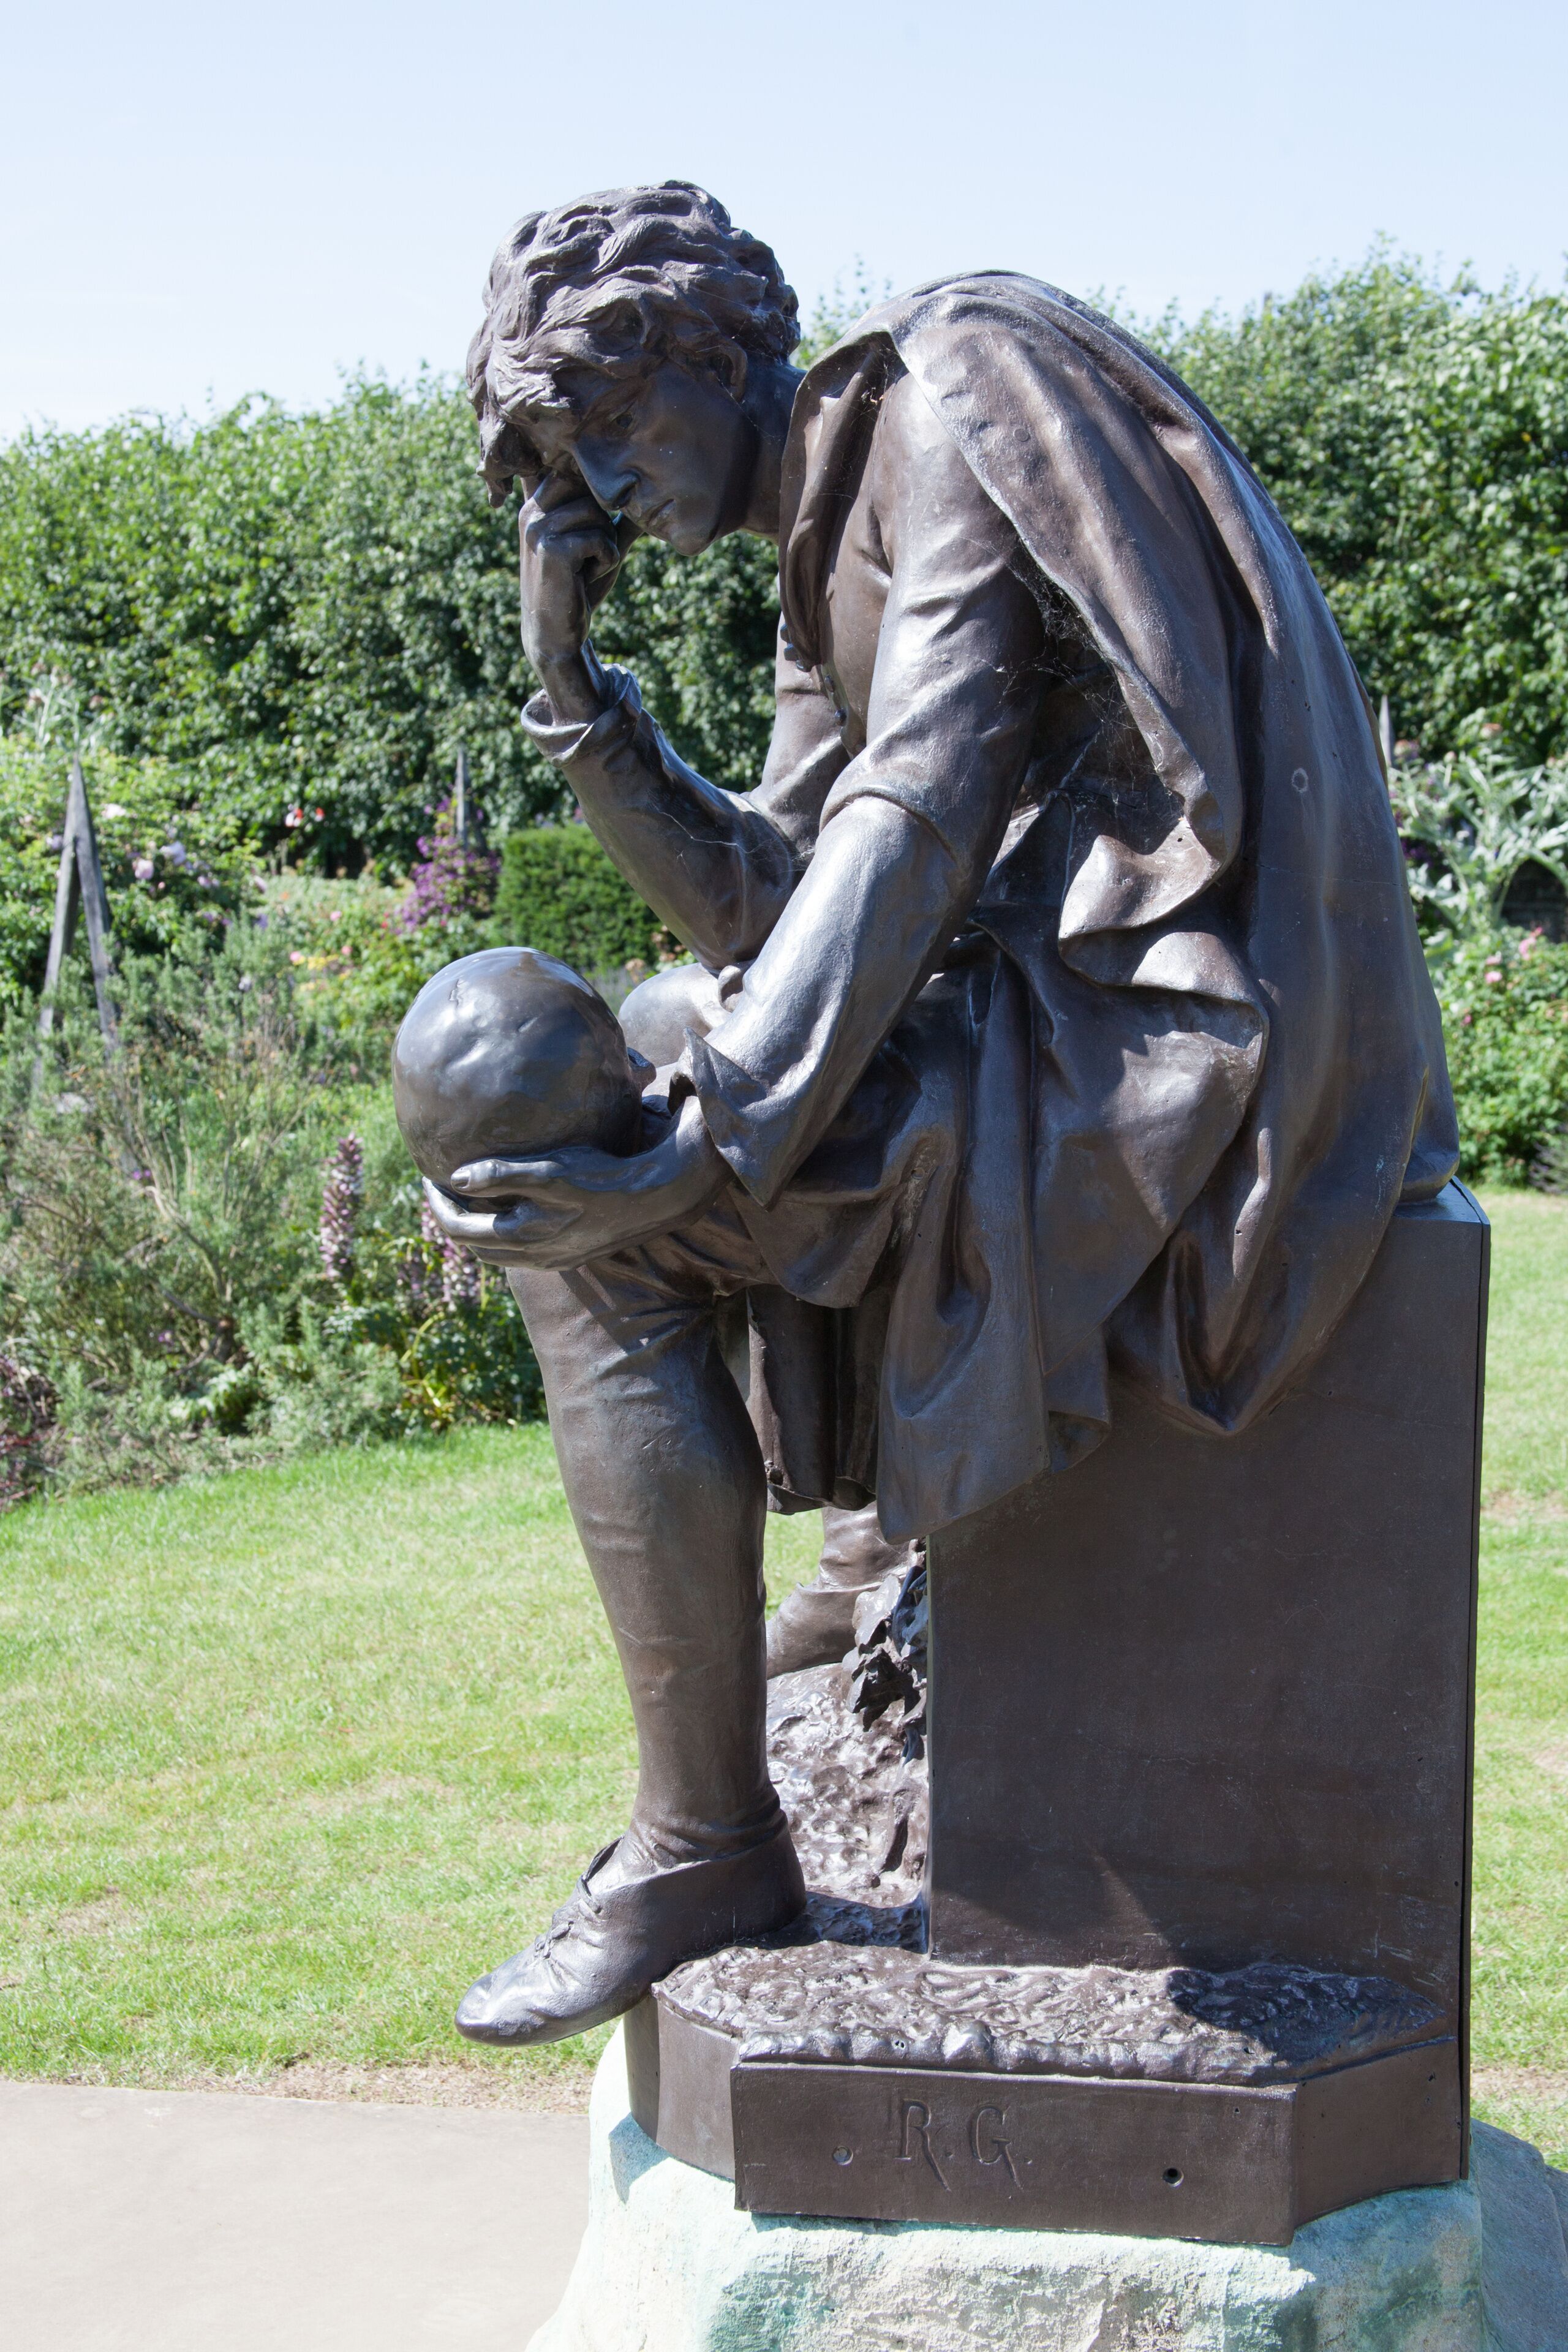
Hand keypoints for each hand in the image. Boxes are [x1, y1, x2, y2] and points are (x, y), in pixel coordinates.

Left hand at [422, 1097, 725, 1271]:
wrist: (655, 1199)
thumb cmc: (602, 1178)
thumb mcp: (552, 1171)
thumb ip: (502, 1174)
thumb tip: (456, 1178)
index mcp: (521, 1237)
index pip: (456, 1228)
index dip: (436, 1201)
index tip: (428, 1174)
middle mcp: (531, 1256)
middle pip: (469, 1243)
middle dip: (449, 1214)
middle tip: (439, 1183)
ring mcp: (548, 1259)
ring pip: (492, 1250)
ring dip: (473, 1225)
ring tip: (465, 1194)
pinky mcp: (564, 1255)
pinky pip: (516, 1249)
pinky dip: (498, 1230)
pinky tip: (504, 1206)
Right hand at [519, 472, 631, 715]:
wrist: (556, 635)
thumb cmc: (579, 589)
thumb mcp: (600, 548)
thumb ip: (619, 521)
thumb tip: (653, 494)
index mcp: (536, 506)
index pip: (574, 473)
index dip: (598, 496)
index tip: (597, 530)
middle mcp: (531, 512)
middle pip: (589, 488)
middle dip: (604, 520)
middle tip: (593, 553)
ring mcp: (538, 529)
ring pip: (597, 514)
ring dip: (606, 544)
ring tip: (588, 568)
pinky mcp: (552, 549)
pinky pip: (600, 539)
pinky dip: (606, 560)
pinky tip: (587, 578)